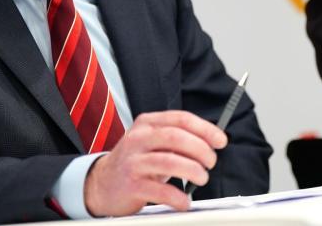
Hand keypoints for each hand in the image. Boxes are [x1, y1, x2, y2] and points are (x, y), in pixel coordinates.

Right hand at [83, 110, 227, 215]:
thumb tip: (212, 141)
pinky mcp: (131, 185)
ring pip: (169, 162)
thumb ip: (177, 138)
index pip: (181, 119)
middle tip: (210, 162)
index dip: (205, 129)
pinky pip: (160, 191)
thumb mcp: (152, 142)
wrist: (101, 183)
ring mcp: (133, 162)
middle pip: (176, 138)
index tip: (220, 141)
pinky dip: (178, 197)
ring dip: (193, 171)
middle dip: (200, 150)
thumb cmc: (135, 161)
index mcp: (147, 123)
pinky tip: (185, 201)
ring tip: (202, 178)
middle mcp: (138, 139)